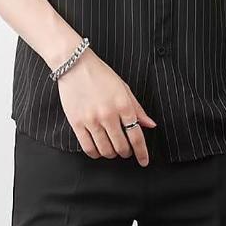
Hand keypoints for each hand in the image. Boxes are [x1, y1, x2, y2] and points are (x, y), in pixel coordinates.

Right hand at [57, 49, 156, 165]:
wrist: (76, 65)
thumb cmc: (100, 75)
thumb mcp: (124, 88)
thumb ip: (137, 108)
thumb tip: (150, 125)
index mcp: (123, 105)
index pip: (136, 136)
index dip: (142, 152)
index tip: (144, 161)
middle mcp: (108, 115)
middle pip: (121, 147)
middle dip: (126, 152)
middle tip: (126, 150)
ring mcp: (92, 120)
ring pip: (106, 150)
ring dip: (112, 153)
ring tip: (113, 148)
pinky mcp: (77, 123)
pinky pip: (88, 148)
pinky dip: (96, 153)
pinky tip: (99, 149)